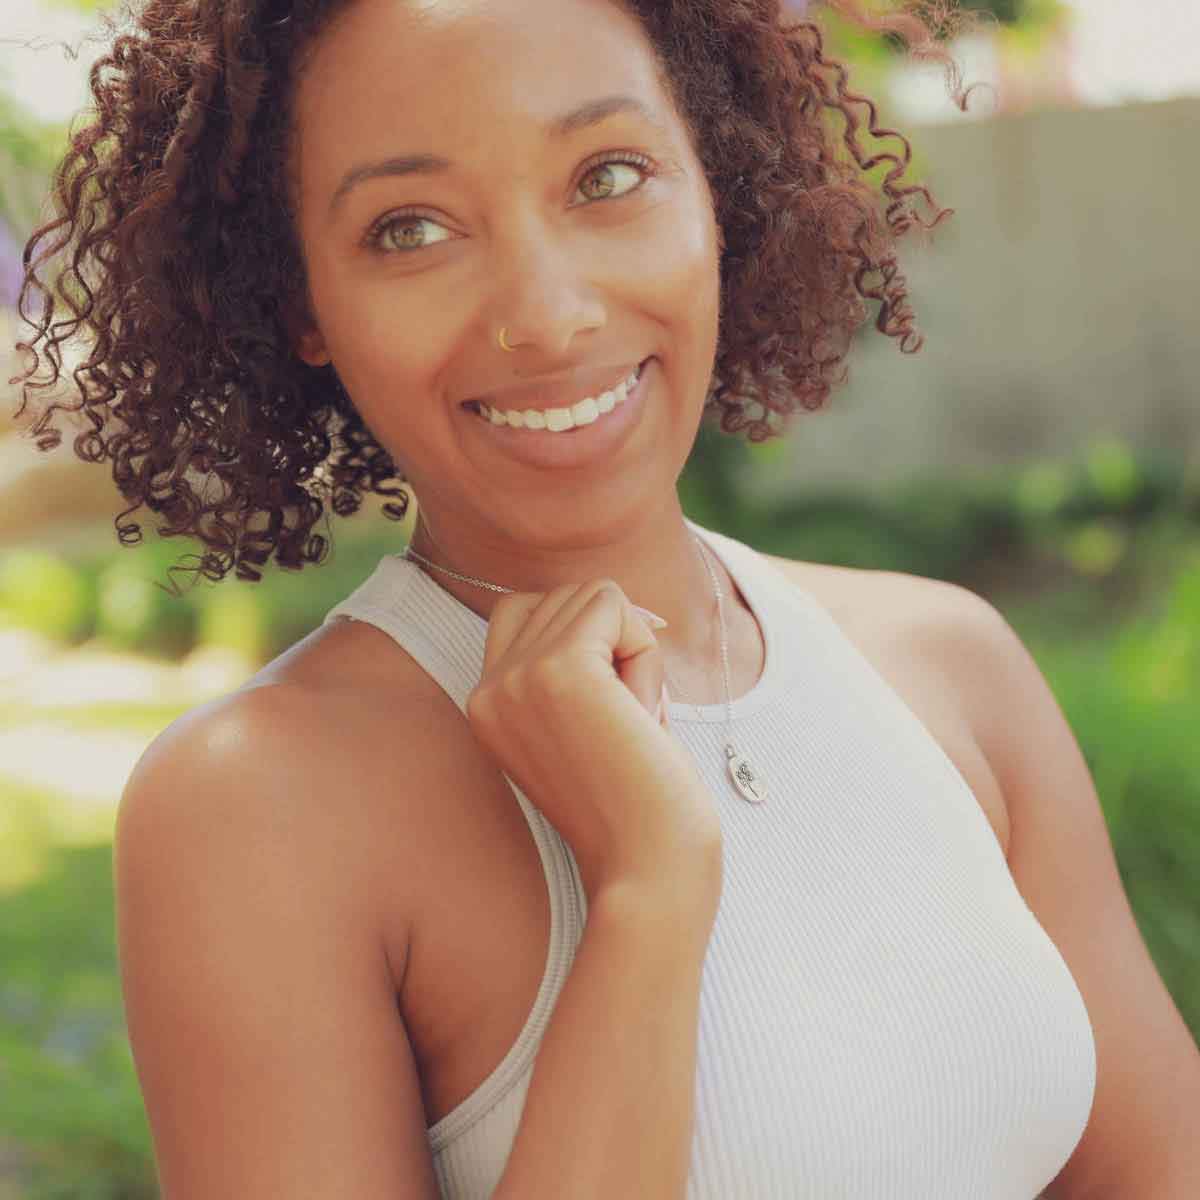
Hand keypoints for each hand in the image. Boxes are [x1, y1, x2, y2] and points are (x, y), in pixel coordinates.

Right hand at [466, 578, 723, 914]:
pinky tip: (640, 713)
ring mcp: (516, 677)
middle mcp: (487, 688)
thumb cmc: (637, 803)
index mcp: (485, 705)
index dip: (586, 637)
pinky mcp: (558, 670)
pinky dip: (645, 650)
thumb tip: (609, 598)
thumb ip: (576, 663)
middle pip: (565, 597)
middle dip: (616, 644)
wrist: (647, 869)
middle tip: (624, 723)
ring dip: (634, 650)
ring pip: (594, 597)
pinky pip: (615, 605)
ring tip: (630, 722)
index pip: (526, 610)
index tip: (610, 705)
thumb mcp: (586, 723)